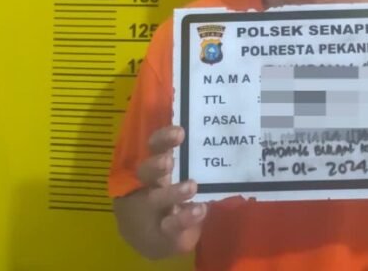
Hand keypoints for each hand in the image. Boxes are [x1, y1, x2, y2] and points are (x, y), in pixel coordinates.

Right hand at [135, 125, 207, 255]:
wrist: (159, 237)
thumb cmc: (174, 194)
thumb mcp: (183, 173)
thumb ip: (194, 157)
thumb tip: (222, 132)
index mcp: (155, 165)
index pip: (154, 147)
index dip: (163, 138)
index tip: (179, 131)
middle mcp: (148, 186)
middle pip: (145, 171)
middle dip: (156, 165)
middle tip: (169, 160)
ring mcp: (152, 211)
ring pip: (155, 200)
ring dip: (173, 193)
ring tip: (191, 186)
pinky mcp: (162, 233)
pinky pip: (170, 226)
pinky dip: (185, 218)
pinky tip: (200, 210)